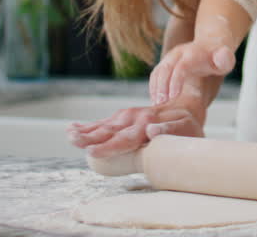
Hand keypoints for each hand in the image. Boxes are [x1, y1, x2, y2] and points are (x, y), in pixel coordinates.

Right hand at [67, 96, 205, 158]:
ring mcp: (128, 116)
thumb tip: (152, 132)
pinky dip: (88, 126)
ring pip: (104, 125)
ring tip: (68, 135)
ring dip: (85, 131)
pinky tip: (72, 129)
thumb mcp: (186, 129)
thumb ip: (169, 130)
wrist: (187, 105)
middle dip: (90, 137)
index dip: (109, 146)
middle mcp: (136, 118)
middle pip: (110, 131)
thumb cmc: (188, 126)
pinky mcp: (124, 117)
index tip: (92, 151)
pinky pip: (103, 123)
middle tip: (72, 140)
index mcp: (149, 123)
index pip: (126, 139)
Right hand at [149, 40, 235, 105]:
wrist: (211, 46)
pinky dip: (154, 87)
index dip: (176, 81)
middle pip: (165, 69)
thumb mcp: (226, 59)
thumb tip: (223, 56)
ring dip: (155, 88)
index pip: (181, 66)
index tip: (174, 96)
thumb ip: (225, 58)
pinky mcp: (165, 62)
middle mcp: (179, 53)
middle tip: (161, 104)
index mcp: (193, 53)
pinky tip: (156, 101)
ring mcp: (170, 57)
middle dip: (162, 87)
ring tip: (157, 106)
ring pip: (158, 71)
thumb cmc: (219, 58)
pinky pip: (156, 74)